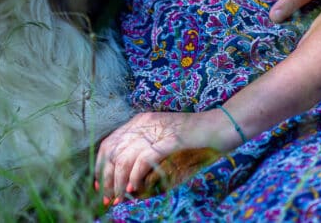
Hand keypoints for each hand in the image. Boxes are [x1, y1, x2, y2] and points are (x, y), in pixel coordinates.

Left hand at [94, 109, 238, 202]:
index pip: (109, 143)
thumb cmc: (195, 139)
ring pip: (124, 158)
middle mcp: (143, 124)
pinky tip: (133, 189)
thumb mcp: (164, 142)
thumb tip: (128, 179)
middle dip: (107, 178)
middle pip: (113, 152)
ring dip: (119, 182)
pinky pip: (144, 160)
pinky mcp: (169, 140)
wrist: (221, 126)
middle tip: (108, 198)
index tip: (99, 184)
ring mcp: (156, 131)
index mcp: (139, 121)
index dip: (100, 165)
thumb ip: (146, 154)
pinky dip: (135, 176)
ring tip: (119, 199)